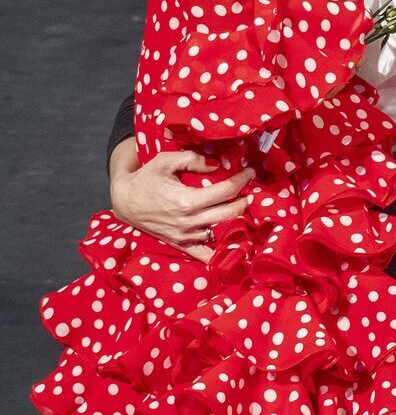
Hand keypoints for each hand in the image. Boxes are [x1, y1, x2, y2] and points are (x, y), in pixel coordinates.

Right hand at [109, 139, 254, 262]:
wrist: (126, 201)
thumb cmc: (146, 178)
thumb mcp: (166, 161)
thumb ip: (193, 160)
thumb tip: (219, 164)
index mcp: (187, 200)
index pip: (226, 191)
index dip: (243, 180)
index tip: (251, 171)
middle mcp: (189, 222)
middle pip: (231, 213)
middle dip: (245, 199)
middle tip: (251, 188)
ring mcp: (186, 237)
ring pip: (222, 232)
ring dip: (237, 220)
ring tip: (243, 206)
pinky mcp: (181, 245)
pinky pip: (205, 255)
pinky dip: (222, 251)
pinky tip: (235, 244)